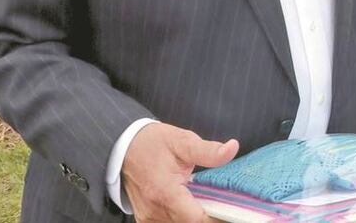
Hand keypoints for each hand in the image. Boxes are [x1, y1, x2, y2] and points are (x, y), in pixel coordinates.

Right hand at [123, 122, 237, 222]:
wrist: (122, 147)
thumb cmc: (153, 143)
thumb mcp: (183, 141)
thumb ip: (208, 151)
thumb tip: (232, 148)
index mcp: (165, 192)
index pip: (197, 219)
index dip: (217, 217)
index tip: (231, 209)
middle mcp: (154, 210)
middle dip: (209, 217)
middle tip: (222, 204)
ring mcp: (147, 217)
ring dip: (194, 218)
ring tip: (206, 203)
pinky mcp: (144, 219)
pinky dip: (181, 218)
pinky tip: (190, 206)